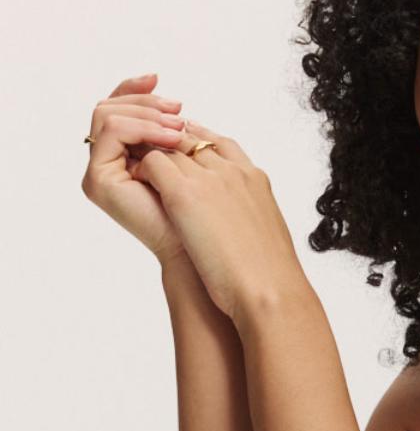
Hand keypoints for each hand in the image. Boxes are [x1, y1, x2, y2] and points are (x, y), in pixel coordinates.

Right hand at [80, 70, 192, 266]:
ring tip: (177, 127)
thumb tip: (178, 106)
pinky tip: (170, 138)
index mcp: (126, 157)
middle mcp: (107, 164)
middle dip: (144, 101)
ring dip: (146, 113)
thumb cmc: (204, 218)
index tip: (159, 78)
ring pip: (107, 114)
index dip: (136, 90)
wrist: (202, 255)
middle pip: (109, 106)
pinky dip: (142, 127)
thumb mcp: (191, 164)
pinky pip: (112, 132)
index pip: (120, 110)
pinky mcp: (98, 180)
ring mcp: (100, 172)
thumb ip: (175, 135)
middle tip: (177, 108)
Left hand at [128, 118, 306, 322]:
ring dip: (154, 157)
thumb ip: (250, 222)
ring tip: (140, 171)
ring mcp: (209, 179)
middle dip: (171, 145)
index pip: (221, 145)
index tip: (183, 148)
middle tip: (150, 154)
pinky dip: (143, 170)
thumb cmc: (271, 277)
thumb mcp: (266, 236)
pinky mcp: (184, 194)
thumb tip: (242, 232)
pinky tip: (137, 183)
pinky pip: (153, 163)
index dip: (198, 144)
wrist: (269, 290)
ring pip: (170, 148)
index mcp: (255, 180)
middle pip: (192, 141)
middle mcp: (233, 171)